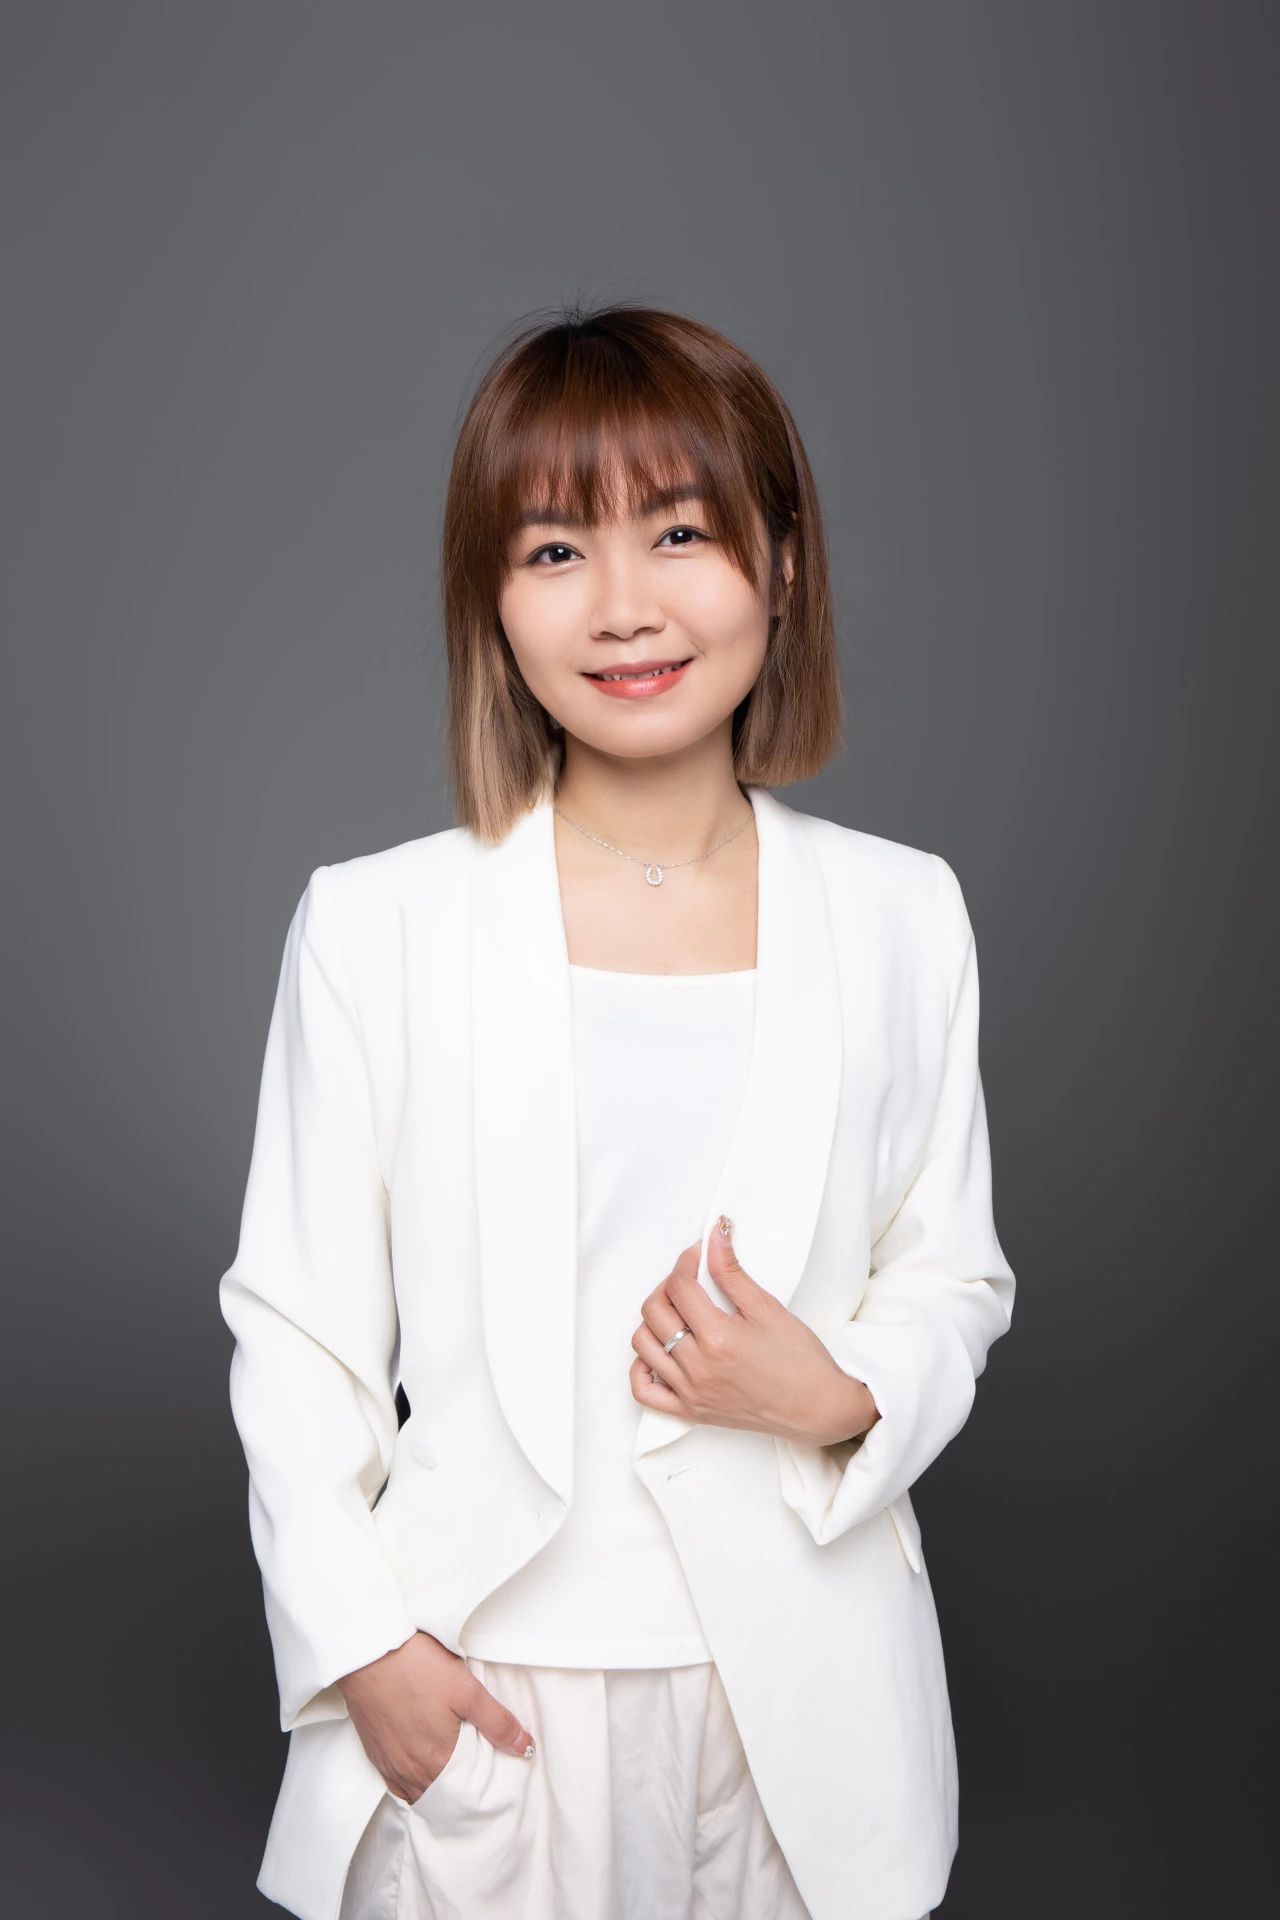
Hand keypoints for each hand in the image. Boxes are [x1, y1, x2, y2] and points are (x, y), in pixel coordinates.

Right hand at [337, 1632, 535, 1804]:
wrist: (368, 1652)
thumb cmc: (416, 1667)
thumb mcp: (467, 1690)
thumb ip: (497, 1722)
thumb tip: (525, 1748)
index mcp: (436, 1762)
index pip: (465, 1796)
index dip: (481, 1793)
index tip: (494, 1787)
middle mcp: (409, 1771)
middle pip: (440, 1796)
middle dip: (459, 1794)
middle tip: (476, 1783)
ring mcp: (388, 1764)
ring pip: (417, 1791)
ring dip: (435, 1789)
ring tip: (452, 1777)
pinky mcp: (373, 1752)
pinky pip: (395, 1783)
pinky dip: (411, 1783)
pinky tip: (421, 1769)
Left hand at [628, 1217, 880, 1447]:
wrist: (815, 1407)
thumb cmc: (800, 1361)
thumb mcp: (767, 1308)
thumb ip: (733, 1272)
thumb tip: (715, 1237)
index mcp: (718, 1338)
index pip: (680, 1287)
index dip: (685, 1262)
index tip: (697, 1255)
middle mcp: (697, 1367)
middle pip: (654, 1312)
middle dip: (667, 1286)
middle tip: (688, 1280)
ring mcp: (690, 1392)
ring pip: (642, 1345)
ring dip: (653, 1320)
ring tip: (677, 1312)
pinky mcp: (689, 1411)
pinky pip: (644, 1390)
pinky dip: (641, 1367)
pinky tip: (661, 1350)